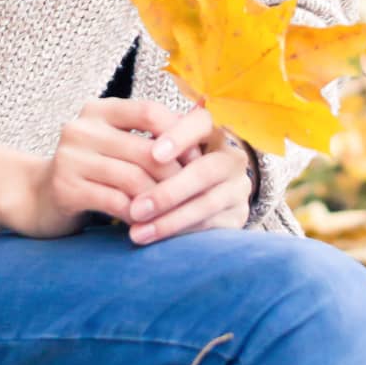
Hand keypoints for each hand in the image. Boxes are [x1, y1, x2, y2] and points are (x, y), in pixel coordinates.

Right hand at [1, 97, 205, 239]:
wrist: (37, 198)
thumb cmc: (91, 170)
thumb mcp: (115, 144)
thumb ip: (147, 136)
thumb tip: (203, 127)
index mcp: (99, 109)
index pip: (149, 111)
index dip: (179, 134)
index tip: (198, 157)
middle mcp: (82, 127)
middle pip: (145, 149)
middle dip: (175, 173)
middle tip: (196, 191)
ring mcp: (70, 157)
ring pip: (132, 178)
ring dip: (160, 198)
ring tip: (178, 211)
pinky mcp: (65, 188)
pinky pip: (114, 201)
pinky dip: (137, 214)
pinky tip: (149, 223)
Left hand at [127, 99, 257, 245]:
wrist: (208, 192)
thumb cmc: (175, 165)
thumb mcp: (170, 150)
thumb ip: (155, 146)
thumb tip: (127, 151)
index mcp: (213, 131)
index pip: (201, 123)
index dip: (179, 137)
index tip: (153, 154)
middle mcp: (232, 157)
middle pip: (206, 170)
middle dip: (169, 192)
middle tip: (136, 209)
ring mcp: (238, 188)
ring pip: (207, 203)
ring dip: (170, 221)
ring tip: (138, 232)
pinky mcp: (239, 216)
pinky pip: (212, 228)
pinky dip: (182, 235)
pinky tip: (158, 242)